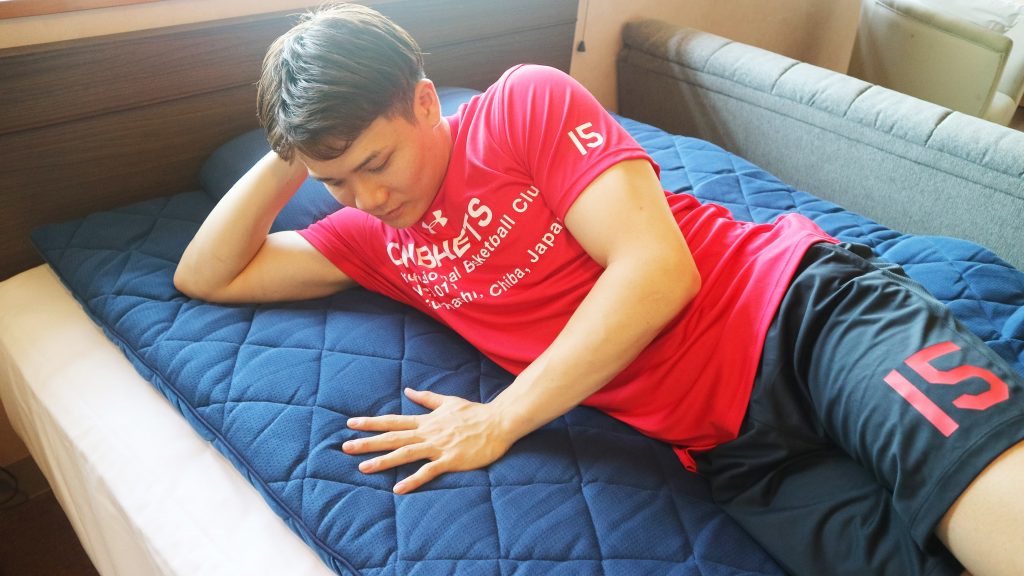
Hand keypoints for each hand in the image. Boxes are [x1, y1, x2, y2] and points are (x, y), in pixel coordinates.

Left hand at [342, 388, 515, 493]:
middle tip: (345, 447)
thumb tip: (409, 390)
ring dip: (383, 461)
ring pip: (405, 453)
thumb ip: (427, 398)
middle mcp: (428, 433)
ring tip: (363, 468)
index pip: (393, 421)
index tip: (351, 423)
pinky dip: (413, 480)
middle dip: (368, 442)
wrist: (499, 422)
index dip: (371, 423)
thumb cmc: (475, 413)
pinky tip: (398, 489)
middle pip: (392, 437)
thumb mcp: (448, 402)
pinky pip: (428, 471)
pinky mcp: (450, 460)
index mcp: (426, 421)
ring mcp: (438, 447)